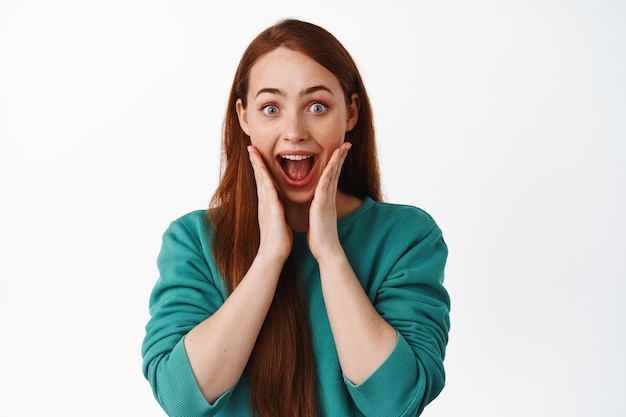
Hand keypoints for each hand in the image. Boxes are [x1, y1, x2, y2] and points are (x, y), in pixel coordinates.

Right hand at [247, 145, 292, 263]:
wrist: (274, 254)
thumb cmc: (279, 241)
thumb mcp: (280, 222)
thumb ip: (279, 213)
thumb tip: (281, 210)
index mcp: (268, 205)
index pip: (264, 182)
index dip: (260, 169)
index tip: (257, 156)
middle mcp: (265, 202)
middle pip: (259, 177)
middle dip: (255, 162)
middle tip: (250, 147)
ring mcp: (266, 204)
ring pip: (261, 179)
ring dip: (257, 164)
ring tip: (252, 151)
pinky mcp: (271, 208)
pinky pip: (267, 188)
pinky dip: (264, 176)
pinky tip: (262, 167)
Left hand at [308, 142, 351, 261]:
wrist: (326, 250)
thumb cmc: (320, 238)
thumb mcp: (317, 220)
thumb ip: (317, 212)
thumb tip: (314, 209)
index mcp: (326, 201)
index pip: (331, 178)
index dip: (336, 165)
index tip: (339, 153)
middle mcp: (329, 198)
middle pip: (335, 173)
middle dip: (340, 157)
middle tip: (346, 144)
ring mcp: (327, 200)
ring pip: (333, 175)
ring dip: (338, 160)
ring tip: (343, 147)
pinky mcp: (323, 204)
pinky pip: (326, 184)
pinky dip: (330, 172)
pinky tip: (332, 163)